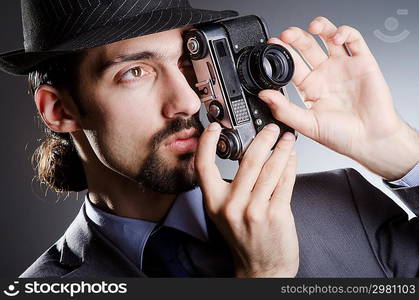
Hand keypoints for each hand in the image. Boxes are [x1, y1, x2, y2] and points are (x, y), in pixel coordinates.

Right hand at [195, 122, 298, 277]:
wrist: (261, 267)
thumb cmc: (244, 239)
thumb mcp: (225, 211)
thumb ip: (230, 185)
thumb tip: (245, 154)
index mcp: (214, 201)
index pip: (204, 166)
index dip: (207, 142)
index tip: (214, 127)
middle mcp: (231, 205)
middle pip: (248, 161)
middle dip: (263, 138)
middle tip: (270, 128)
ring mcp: (254, 210)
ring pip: (270, 168)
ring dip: (281, 148)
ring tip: (286, 139)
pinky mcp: (275, 214)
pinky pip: (284, 182)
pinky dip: (290, 165)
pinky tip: (292, 157)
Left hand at [258, 16, 418, 179]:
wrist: (370, 140)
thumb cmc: (341, 136)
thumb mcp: (306, 124)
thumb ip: (284, 109)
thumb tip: (263, 95)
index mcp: (309, 87)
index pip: (292, 64)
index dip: (283, 53)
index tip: (273, 45)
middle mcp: (325, 74)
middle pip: (307, 47)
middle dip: (296, 37)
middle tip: (287, 34)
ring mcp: (343, 66)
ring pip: (329, 37)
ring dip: (320, 27)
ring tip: (312, 28)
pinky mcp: (363, 62)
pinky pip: (354, 40)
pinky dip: (345, 33)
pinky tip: (336, 37)